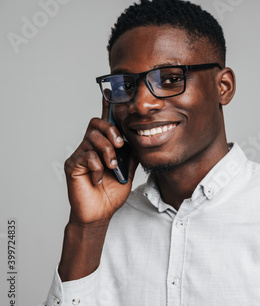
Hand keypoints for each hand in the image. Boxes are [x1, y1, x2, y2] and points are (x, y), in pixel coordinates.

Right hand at [64, 99, 137, 224]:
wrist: (100, 213)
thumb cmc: (112, 192)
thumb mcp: (129, 170)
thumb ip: (131, 153)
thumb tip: (139, 137)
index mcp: (104, 145)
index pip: (105, 121)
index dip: (107, 106)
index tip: (110, 90)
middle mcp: (90, 146)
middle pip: (96, 123)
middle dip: (111, 132)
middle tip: (119, 146)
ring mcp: (80, 154)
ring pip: (92, 138)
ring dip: (106, 152)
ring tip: (112, 167)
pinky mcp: (72, 165)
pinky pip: (85, 156)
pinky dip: (98, 167)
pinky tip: (100, 178)